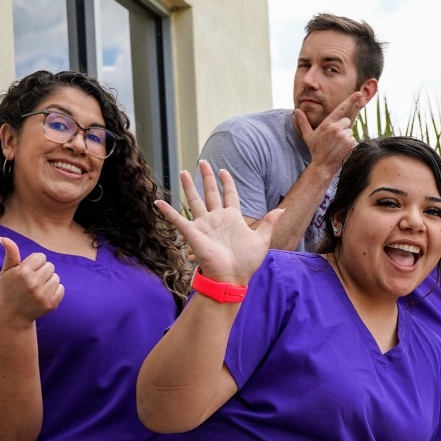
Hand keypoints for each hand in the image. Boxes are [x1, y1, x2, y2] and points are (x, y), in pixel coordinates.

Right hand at [0, 236, 63, 322]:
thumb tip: (4, 238)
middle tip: (32, 280)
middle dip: (42, 271)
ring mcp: (43, 294)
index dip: (35, 263)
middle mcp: (33, 283)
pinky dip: (54, 290)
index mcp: (22, 272)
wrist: (13, 314)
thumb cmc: (9, 289)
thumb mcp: (6, 271)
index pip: (41, 257)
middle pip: (50, 266)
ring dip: (49, 280)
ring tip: (37, 287)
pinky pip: (61, 288)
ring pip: (56, 277)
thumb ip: (10, 254)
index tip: (28, 270)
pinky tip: (43, 295)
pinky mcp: (51, 303)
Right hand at [154, 161, 281, 285]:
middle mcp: (217, 219)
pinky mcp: (193, 233)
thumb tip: (283, 209)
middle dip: (207, 177)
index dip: (227, 182)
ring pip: (195, 201)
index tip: (224, 170)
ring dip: (189, 187)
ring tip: (183, 172)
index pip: (229, 195)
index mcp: (233, 218)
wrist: (231, 277)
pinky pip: (177, 220)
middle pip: (211, 193)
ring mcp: (204, 225)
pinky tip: (158, 202)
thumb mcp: (261, 240)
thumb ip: (269, 223)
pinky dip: (167, 211)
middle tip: (203, 162)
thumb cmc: (246, 262)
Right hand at [295, 92, 364, 174]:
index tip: (358, 93)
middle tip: (335, 138)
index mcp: (327, 124)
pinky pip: (353, 138)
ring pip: (350, 130)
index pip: (341, 108)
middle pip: (347, 120)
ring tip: (337, 144)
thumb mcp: (308, 136)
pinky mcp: (350, 143)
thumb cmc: (315, 150)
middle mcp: (336, 128)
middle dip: (343, 127)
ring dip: (346, 136)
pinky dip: (349, 143)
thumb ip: (303, 122)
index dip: (350, 100)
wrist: (322, 166)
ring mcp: (344, 136)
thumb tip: (296, 111)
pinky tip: (341, 149)